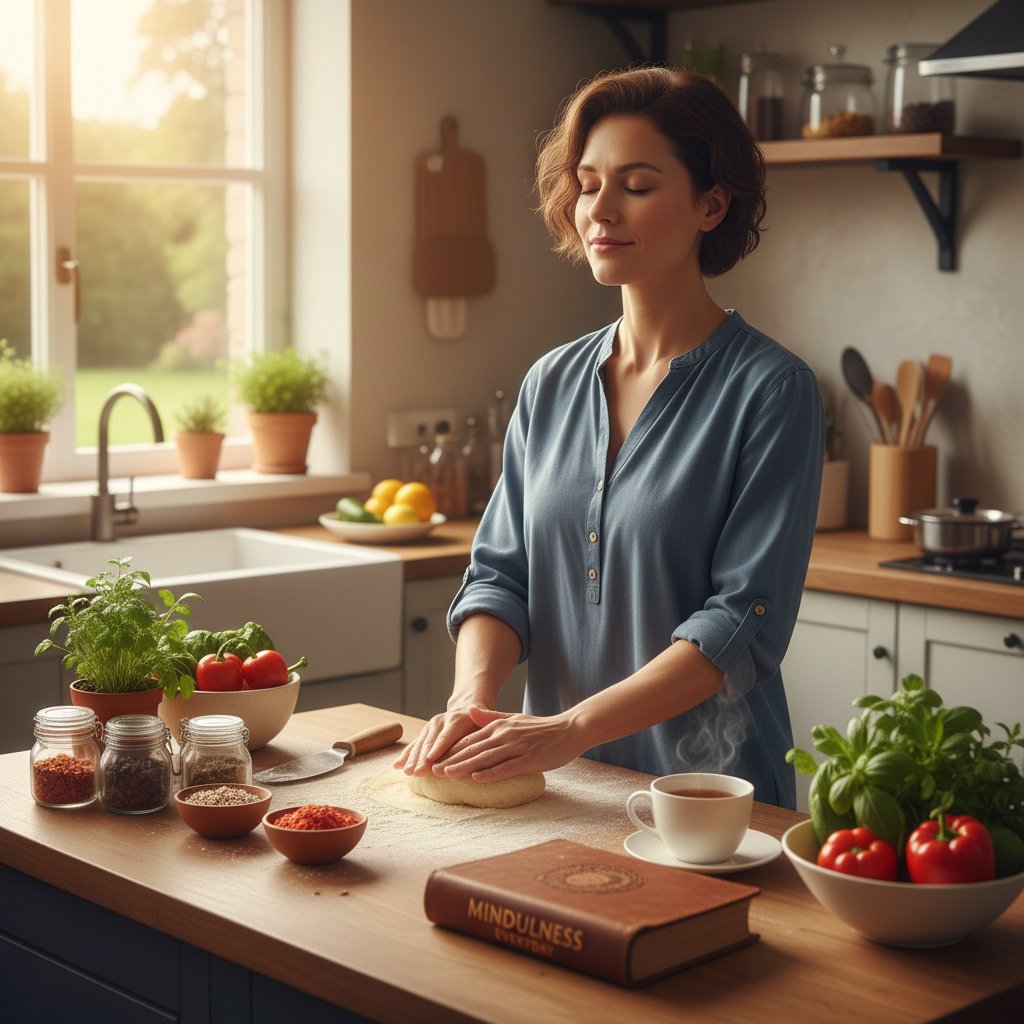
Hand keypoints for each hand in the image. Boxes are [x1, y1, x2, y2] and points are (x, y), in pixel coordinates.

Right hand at [392, 705, 482, 775]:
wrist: (466, 708)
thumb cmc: (479, 723)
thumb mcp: (483, 723)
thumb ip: (482, 728)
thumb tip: (482, 735)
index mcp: (457, 720)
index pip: (447, 736)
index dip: (438, 748)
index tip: (430, 759)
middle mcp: (441, 721)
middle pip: (430, 742)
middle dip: (422, 758)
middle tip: (416, 772)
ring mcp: (430, 726)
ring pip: (420, 744)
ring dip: (412, 759)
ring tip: (407, 772)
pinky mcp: (424, 733)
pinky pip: (414, 745)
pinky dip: (406, 755)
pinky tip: (396, 766)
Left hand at [430, 706, 583, 781]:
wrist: (570, 729)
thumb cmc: (541, 727)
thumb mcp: (513, 718)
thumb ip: (490, 716)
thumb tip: (468, 711)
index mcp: (499, 725)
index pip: (468, 739)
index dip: (449, 750)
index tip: (433, 758)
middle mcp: (504, 734)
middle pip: (472, 749)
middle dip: (450, 759)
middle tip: (431, 770)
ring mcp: (517, 747)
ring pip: (485, 758)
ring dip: (464, 766)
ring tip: (446, 774)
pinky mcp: (529, 759)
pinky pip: (506, 768)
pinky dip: (490, 773)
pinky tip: (476, 779)